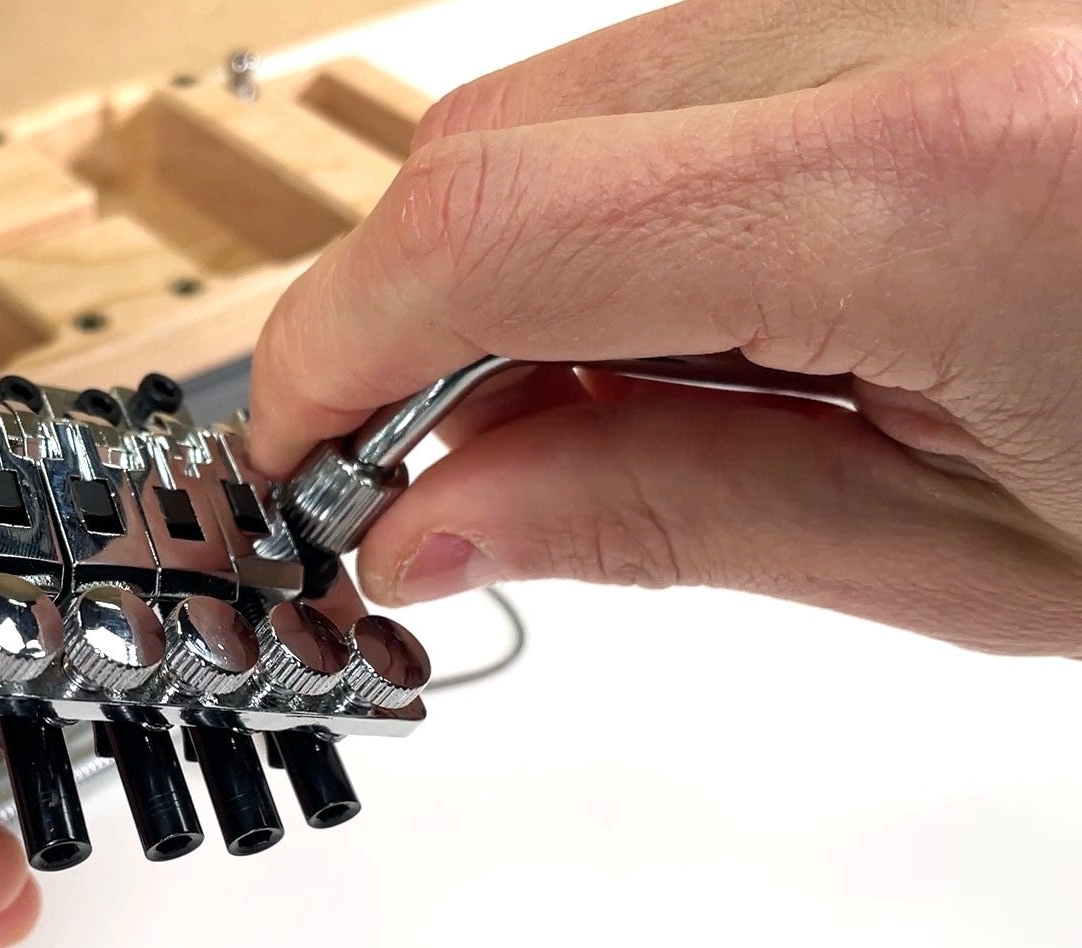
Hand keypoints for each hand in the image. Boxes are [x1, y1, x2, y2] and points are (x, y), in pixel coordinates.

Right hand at [251, 0, 1081, 655]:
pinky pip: (684, 68)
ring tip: (635, 405)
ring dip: (530, 267)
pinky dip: (632, 205)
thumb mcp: (978, 561)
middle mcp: (925, 14)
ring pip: (580, 92)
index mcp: (948, 179)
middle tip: (441, 472)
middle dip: (418, 317)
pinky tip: (716, 316)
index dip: (332, 346)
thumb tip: (436, 517)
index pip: (489, 221)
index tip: (299, 456)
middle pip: (504, 130)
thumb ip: (665, 516)